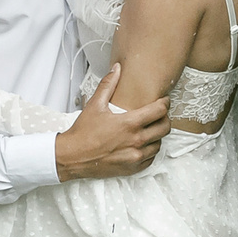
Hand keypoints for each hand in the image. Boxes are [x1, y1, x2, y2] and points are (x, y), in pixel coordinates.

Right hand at [56, 64, 169, 179]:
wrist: (72, 157)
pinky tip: (142, 144)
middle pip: (165, 128)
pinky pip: (151, 158)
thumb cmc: (83, 133)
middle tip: (159, 115)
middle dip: (164, 119)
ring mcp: (135, 156)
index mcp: (129, 123)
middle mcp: (136, 141)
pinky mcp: (132, 168)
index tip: (163, 101)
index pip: (160, 111)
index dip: (165, 103)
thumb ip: (108, 84)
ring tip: (149, 129)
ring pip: (159, 144)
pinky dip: (150, 150)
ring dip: (157, 135)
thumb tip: (117, 68)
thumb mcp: (95, 105)